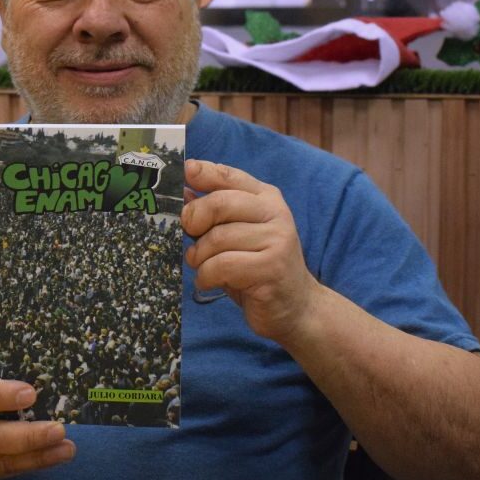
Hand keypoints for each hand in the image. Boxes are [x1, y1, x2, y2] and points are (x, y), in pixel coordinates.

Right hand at [0, 360, 74, 479]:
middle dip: (26, 436)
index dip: (0, 395)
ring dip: (36, 456)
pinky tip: (53, 456)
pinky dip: (31, 464)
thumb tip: (47, 369)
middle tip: (58, 430)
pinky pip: (3, 471)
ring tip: (65, 448)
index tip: (31, 394)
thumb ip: (5, 369)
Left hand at [182, 159, 320, 343]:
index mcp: (266, 198)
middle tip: (191, 238)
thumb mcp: (236, 234)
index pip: (230, 176)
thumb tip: (184, 190)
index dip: (203, 173)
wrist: (295, 306)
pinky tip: (209, 282)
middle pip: (219, 203)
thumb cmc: (257, 267)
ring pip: (217, 238)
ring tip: (203, 267)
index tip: (184, 174)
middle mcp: (275, 213)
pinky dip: (206, 276)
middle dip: (194, 220)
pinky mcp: (271, 268)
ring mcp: (277, 240)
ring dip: (199, 257)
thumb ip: (215, 211)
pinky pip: (222, 265)